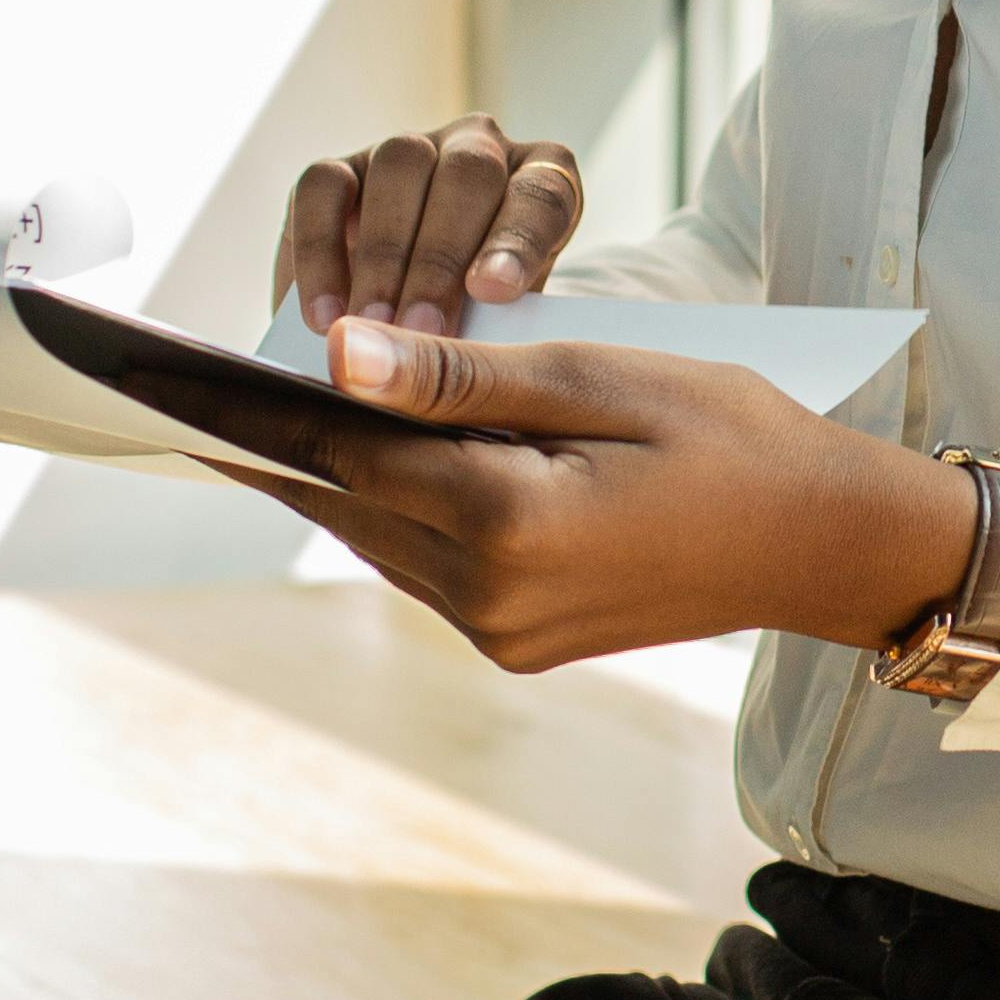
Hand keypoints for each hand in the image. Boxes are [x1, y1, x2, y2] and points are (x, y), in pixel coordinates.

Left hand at [201, 320, 981, 675]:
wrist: (825, 542)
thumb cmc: (733, 437)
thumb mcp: (602, 378)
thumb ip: (462, 376)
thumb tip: (336, 356)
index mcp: (509, 528)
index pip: (350, 456)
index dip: (261, 409)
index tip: (174, 377)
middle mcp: (490, 599)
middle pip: (349, 504)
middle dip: (286, 442)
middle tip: (195, 387)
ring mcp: (502, 633)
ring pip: (379, 538)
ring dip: (344, 476)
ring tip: (284, 410)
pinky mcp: (517, 643)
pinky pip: (425, 565)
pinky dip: (401, 508)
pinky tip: (389, 457)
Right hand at [280, 118, 585, 335]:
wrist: (416, 320)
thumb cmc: (481, 326)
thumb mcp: (504, 327)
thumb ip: (493, 336)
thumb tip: (453, 374)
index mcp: (544, 176)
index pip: (543, 194)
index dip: (518, 240)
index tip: (493, 293)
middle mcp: (478, 147)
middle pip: (468, 175)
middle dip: (440, 259)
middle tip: (420, 332)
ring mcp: (408, 149)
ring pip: (399, 166)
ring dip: (383, 253)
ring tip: (371, 327)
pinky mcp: (339, 167)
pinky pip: (322, 187)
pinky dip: (319, 251)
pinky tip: (325, 315)